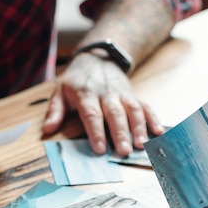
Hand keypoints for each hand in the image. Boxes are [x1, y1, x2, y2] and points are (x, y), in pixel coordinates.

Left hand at [42, 53, 164, 155]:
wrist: (98, 57)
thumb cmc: (77, 80)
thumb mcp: (60, 91)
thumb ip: (55, 111)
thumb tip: (48, 130)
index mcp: (86, 94)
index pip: (92, 114)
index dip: (96, 132)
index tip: (100, 149)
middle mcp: (106, 94)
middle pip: (115, 114)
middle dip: (120, 133)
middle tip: (124, 151)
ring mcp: (122, 94)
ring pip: (133, 110)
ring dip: (139, 128)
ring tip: (142, 145)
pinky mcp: (132, 95)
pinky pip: (145, 106)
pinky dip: (153, 119)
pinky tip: (159, 132)